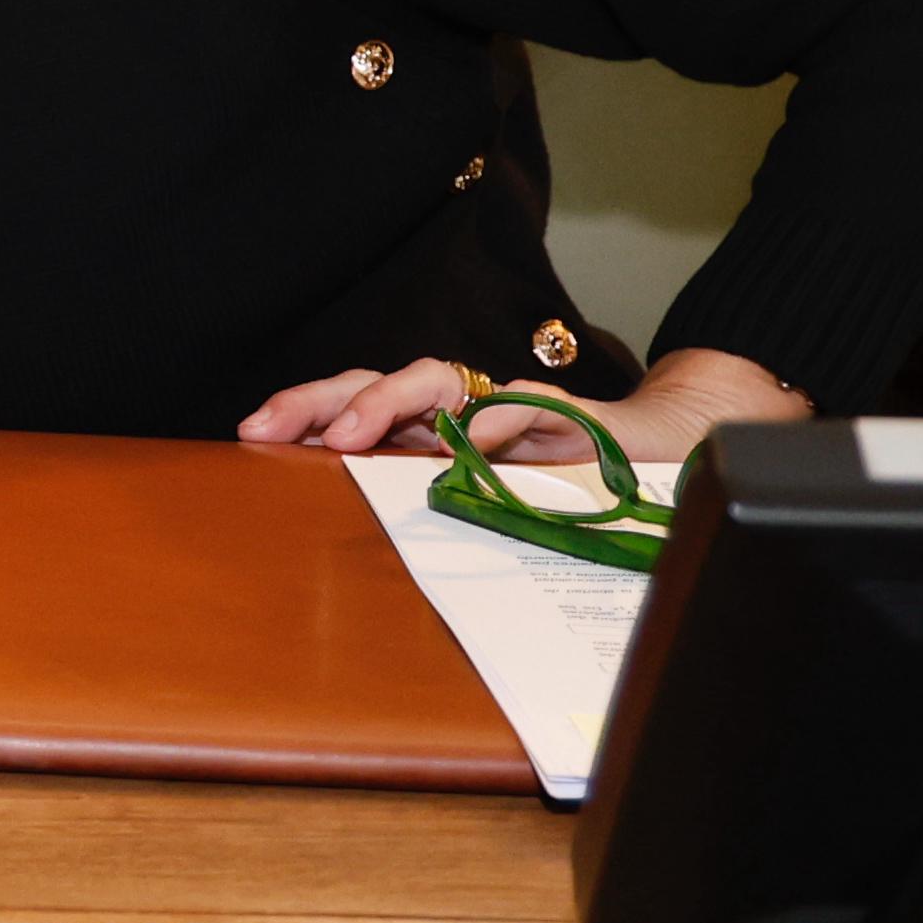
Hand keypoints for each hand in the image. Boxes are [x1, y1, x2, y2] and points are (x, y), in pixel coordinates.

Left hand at [237, 345, 807, 468]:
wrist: (674, 448)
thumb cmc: (569, 481)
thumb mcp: (490, 496)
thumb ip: (433, 500)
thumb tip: (352, 541)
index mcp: (439, 426)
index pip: (357, 404)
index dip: (303, 411)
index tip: (248, 436)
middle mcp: (468, 406)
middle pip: (378, 382)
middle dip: (318, 400)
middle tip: (267, 428)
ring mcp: (515, 407)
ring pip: (437, 382)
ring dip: (385, 404)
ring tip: (345, 437)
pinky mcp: (570, 419)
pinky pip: (523, 411)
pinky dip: (489, 424)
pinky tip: (460, 444)